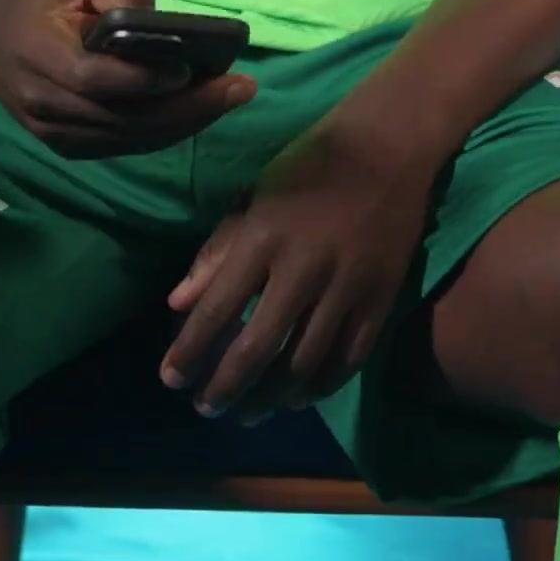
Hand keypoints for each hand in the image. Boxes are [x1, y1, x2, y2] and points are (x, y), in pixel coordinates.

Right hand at [0, 0, 255, 158]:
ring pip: (129, 139)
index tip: (189, 69)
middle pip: (123, 119)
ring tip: (232, 97)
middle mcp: (43, 105)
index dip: (142, 80)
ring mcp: (54, 134)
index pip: (95, 79)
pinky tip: (201, 111)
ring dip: (185, 123)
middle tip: (240, 88)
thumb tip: (153, 10)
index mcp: (38, 56)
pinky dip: (165, 131)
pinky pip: (124, 145)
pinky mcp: (67, 148)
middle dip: (187, 108)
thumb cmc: (43, 1)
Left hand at [159, 116, 433, 419]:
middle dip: (224, 387)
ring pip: (302, 365)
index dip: (190, 352)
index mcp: (264, 236)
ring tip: (247, 412)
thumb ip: (217, 251)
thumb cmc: (310, 165)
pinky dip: (317, 387)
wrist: (389, 148)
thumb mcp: (254, 196)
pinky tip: (295, 398)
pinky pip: (346, 361)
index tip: (170, 380)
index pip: (217, 309)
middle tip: (206, 408)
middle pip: (257, 348)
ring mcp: (347, 288)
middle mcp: (303, 268)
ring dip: (269, 398)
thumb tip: (176, 305)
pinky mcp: (381, 300)